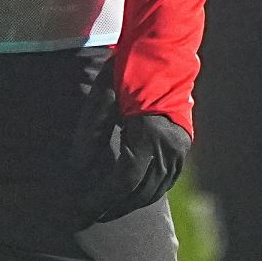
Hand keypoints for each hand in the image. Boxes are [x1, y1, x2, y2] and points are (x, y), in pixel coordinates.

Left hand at [73, 77, 190, 222]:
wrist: (162, 46)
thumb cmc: (128, 68)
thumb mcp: (103, 98)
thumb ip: (90, 137)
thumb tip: (78, 171)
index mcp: (149, 136)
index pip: (122, 181)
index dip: (101, 198)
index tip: (81, 207)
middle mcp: (169, 147)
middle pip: (140, 191)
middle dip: (113, 206)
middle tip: (88, 214)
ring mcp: (180, 147)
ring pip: (155, 189)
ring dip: (130, 202)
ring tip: (106, 208)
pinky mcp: (183, 143)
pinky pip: (166, 179)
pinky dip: (148, 190)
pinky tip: (132, 193)